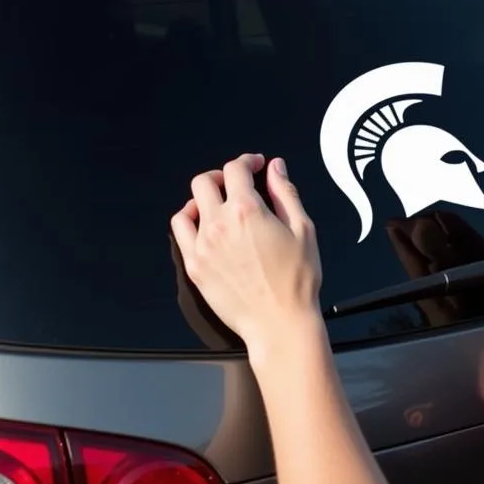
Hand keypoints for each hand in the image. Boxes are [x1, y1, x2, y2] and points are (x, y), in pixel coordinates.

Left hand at [170, 153, 322, 357]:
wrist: (279, 322)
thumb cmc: (296, 281)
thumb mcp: (303, 228)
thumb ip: (285, 193)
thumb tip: (275, 168)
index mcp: (248, 210)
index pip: (235, 169)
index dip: (247, 161)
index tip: (256, 165)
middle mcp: (219, 224)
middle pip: (204, 182)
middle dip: (222, 176)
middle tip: (237, 182)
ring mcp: (202, 246)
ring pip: (188, 207)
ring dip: (203, 199)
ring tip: (219, 206)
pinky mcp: (194, 266)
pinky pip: (180, 233)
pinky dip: (189, 222)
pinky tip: (206, 228)